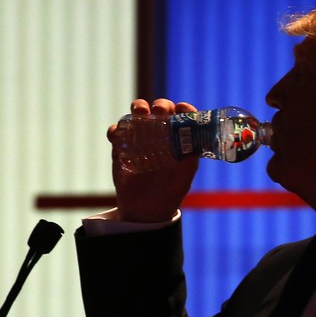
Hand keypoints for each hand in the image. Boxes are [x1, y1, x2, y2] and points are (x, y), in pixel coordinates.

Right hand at [107, 98, 199, 222]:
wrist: (146, 210)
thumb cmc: (170, 192)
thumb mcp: (184, 176)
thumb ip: (191, 159)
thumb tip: (198, 142)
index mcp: (179, 140)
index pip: (183, 117)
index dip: (184, 109)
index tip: (183, 108)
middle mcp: (161, 135)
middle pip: (161, 110)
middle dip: (162, 105)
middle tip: (160, 111)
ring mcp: (140, 139)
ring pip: (138, 114)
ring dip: (138, 107)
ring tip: (140, 112)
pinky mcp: (121, 148)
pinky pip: (116, 132)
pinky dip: (115, 129)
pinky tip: (117, 134)